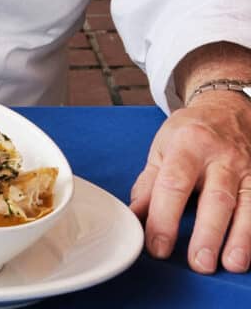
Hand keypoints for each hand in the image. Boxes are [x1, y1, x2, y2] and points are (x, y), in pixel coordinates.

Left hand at [130, 90, 250, 272]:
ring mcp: (245, 168)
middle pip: (215, 197)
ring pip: (246, 205)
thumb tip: (133, 217)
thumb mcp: (162, 147)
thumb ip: (148, 184)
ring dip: (240, 238)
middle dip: (207, 233)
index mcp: (187, 145)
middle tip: (198, 263)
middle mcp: (219, 156)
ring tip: (230, 264)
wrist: (226, 109)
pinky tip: (250, 253)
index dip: (164, 217)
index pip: (173, 184)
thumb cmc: (189, 132)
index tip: (156, 246)